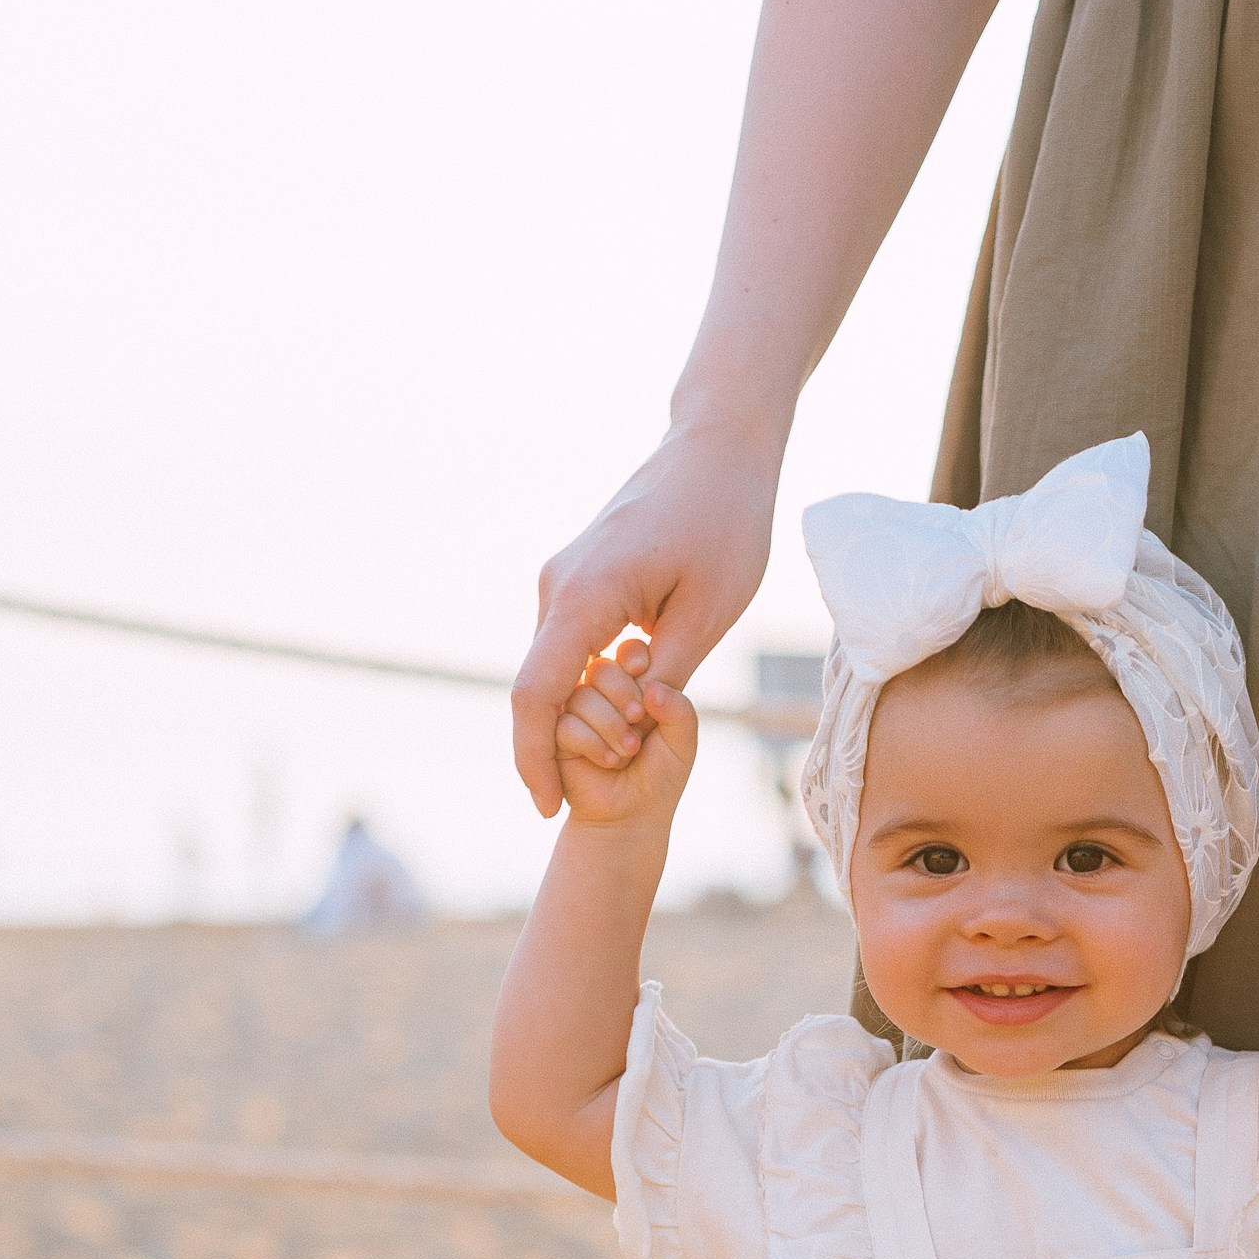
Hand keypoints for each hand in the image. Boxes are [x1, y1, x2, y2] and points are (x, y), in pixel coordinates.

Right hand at [512, 409, 777, 815]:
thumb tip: (636, 724)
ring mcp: (563, 579)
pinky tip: (630, 706)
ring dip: (581, 715)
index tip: (549, 809)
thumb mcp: (711, 612)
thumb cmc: (725, 523)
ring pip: (556, 668)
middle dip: (560, 748)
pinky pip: (571, 646)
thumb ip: (666, 675)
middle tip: (608, 787)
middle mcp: (558, 586)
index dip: (534, 759)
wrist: (717, 450)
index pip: (535, 693)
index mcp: (586, 596)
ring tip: (633, 747)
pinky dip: (589, 685)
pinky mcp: (578, 577)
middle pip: (538, 688)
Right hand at [556, 641, 699, 829]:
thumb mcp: (682, 740)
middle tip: (639, 725)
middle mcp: (590, 679)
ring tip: (628, 751)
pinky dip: (590, 742)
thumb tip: (651, 691)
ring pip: (581, 696)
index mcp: (626, 670)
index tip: (651, 684)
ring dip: (610, 727)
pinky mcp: (546, 727)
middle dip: (625, 702)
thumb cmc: (660, 771)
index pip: (629, 649)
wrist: (632, 817)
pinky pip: (563, 722)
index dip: (636, 662)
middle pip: (601, 670)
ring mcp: (564, 702)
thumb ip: (679, 711)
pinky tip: (608, 761)